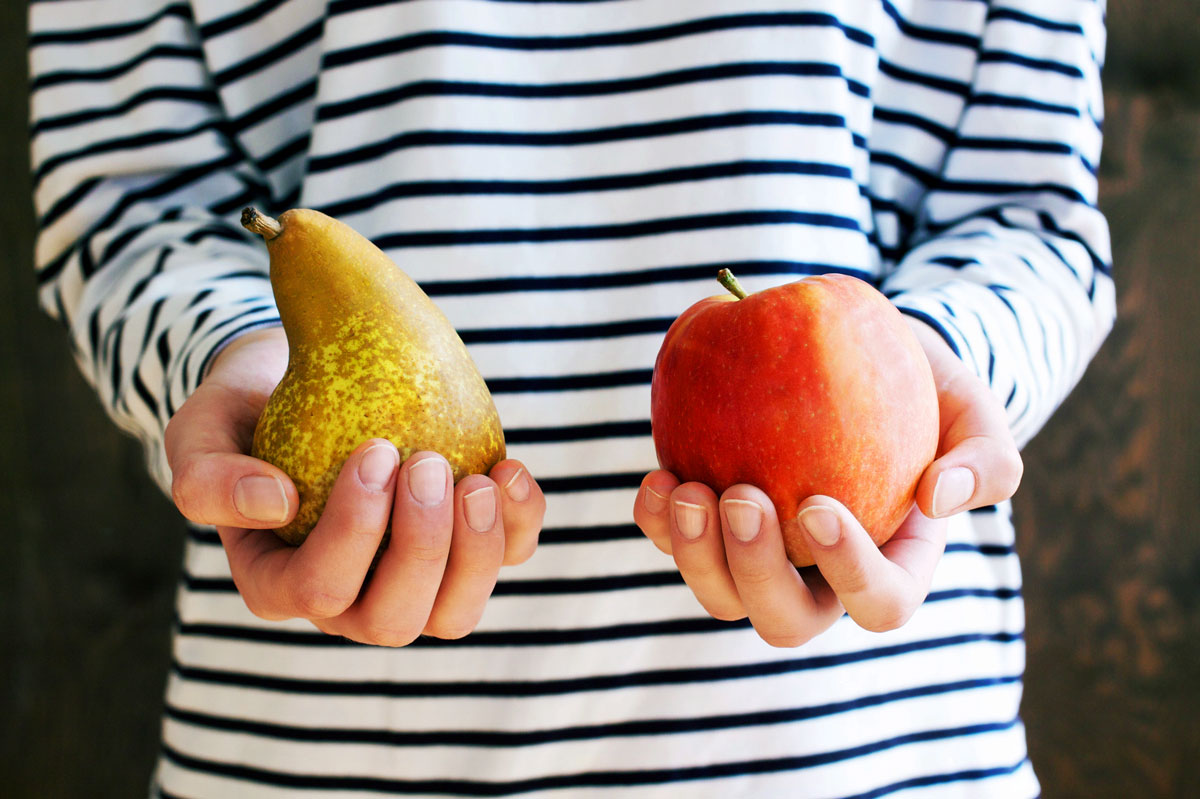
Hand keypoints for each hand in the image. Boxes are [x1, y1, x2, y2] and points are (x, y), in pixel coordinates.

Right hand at [164, 326, 545, 645]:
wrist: (300, 381)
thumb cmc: (245, 412)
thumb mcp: (199, 436)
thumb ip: (208, 478)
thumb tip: (275, 506)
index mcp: (281, 584)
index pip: (320, 589)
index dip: (355, 531)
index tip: (376, 449)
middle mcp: (348, 602)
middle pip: (395, 619)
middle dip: (422, 548)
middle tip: (428, 464)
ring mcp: (410, 582)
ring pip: (455, 612)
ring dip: (479, 552)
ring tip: (478, 480)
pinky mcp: (462, 550)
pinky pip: (505, 560)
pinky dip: (519, 525)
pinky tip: (509, 471)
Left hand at [633, 318, 1021, 645]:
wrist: (855, 353)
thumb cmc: (924, 387)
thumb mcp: (973, 411)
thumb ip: (984, 457)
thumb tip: (939, 498)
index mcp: (893, 566)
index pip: (880, 602)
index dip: (849, 573)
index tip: (818, 506)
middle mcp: (822, 578)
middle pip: (786, 621)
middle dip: (756, 573)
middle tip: (743, 497)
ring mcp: (762, 556)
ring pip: (722, 596)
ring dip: (696, 555)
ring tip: (686, 489)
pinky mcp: (712, 525)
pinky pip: (675, 545)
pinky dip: (657, 523)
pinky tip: (657, 480)